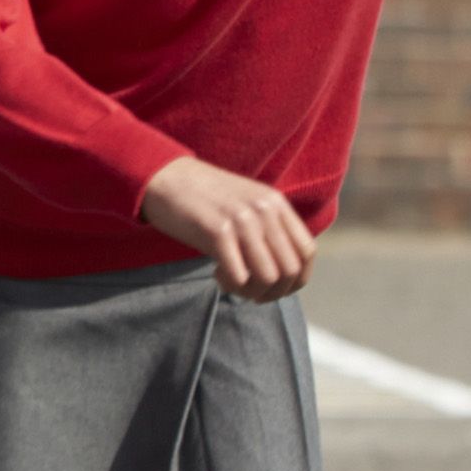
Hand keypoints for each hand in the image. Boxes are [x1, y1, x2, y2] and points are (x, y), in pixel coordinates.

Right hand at [142, 154, 315, 299]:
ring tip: (232, 282)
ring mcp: (242, 220)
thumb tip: (281, 270)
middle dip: (274, 292)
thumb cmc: (202, 198)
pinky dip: (231, 285)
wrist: (164, 178)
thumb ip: (267, 229)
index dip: (297, 279)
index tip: (277, 289)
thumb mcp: (246, 205)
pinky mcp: (217, 231)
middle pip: (290, 269)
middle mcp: (264, 211)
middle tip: (251, 293)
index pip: (307, 251)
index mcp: (276, 203)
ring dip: (251, 291)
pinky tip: (217, 274)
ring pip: (268, 276)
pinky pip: (239, 275)